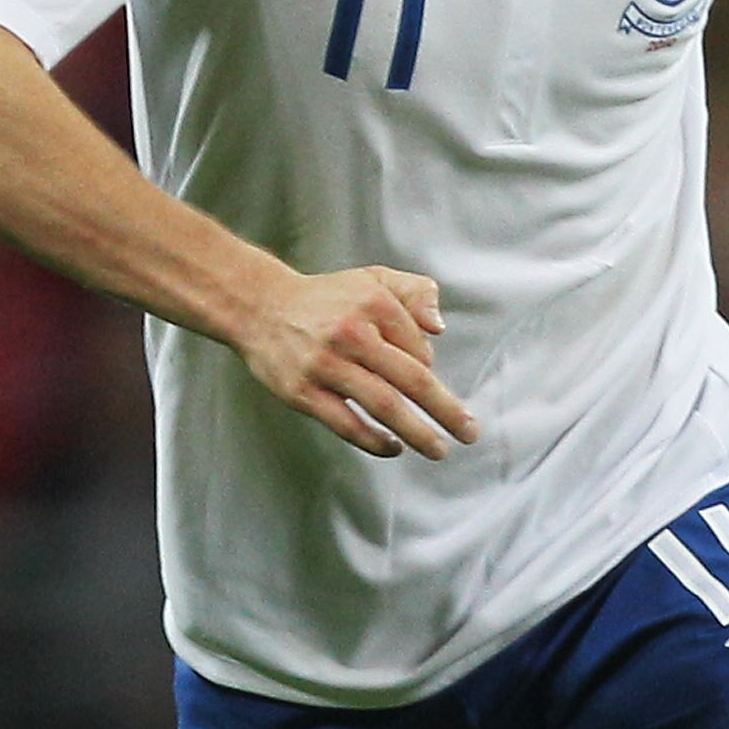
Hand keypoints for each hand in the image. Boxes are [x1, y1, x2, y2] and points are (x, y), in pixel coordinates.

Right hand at [235, 264, 478, 458]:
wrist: (259, 306)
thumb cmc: (325, 298)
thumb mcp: (372, 279)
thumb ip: (415, 293)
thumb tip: (439, 328)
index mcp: (374, 304)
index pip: (419, 348)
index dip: (427, 367)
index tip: (423, 381)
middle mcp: (352, 333)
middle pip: (412, 379)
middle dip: (446, 410)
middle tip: (470, 433)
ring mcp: (326, 365)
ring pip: (383, 405)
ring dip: (417, 432)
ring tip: (439, 449)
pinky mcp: (303, 392)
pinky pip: (347, 423)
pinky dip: (374, 440)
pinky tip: (394, 448)